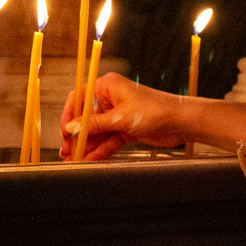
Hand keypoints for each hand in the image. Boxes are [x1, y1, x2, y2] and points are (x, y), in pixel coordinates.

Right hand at [59, 73, 186, 159]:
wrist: (181, 121)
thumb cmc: (155, 110)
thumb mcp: (120, 118)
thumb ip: (94, 125)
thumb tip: (72, 128)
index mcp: (108, 86)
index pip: (79, 98)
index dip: (69, 115)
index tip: (64, 132)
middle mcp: (111, 99)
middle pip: (87, 118)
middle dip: (77, 135)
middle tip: (66, 150)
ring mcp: (119, 114)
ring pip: (97, 132)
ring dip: (87, 146)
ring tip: (74, 160)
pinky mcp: (126, 128)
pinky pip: (108, 139)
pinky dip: (100, 149)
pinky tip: (90, 159)